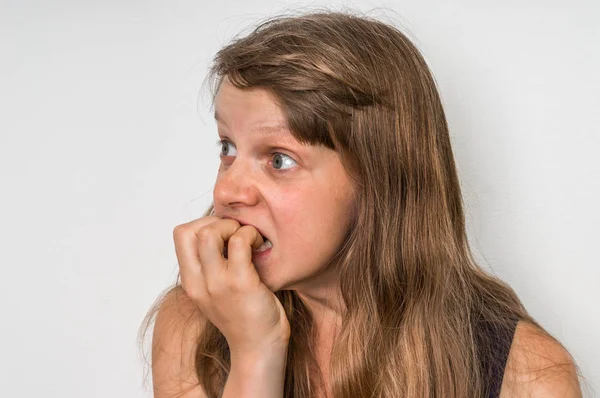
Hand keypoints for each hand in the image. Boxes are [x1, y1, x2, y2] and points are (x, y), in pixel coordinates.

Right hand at [173, 216, 290, 354]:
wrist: (259, 349)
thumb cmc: (245, 316)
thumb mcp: (217, 291)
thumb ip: (212, 266)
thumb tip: (221, 230)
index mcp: (191, 283)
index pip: (180, 235)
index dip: (203, 224)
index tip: (225, 235)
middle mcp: (198, 283)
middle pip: (188, 230)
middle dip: (216, 222)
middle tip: (237, 234)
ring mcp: (217, 283)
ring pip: (209, 233)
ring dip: (233, 227)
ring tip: (249, 240)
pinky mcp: (240, 283)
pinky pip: (239, 242)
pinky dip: (251, 235)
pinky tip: (260, 246)